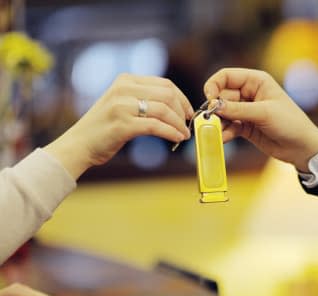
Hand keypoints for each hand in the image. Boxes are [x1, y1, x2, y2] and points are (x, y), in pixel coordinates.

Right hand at [44, 74, 194, 178]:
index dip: (182, 98)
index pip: (165, 84)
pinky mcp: (122, 124)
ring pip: (164, 110)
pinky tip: (176, 139)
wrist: (79, 145)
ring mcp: (122, 106)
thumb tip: (176, 106)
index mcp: (126, 80)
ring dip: (179, 124)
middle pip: (168, 95)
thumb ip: (144, 99)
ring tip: (184, 135)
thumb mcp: (122, 104)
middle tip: (187, 126)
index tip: (189, 113)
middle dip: (182, 112)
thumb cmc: (105, 128)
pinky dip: (171, 133)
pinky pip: (156, 126)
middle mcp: (123, 88)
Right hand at [203, 68, 317, 171]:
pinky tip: (222, 138)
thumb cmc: (290, 123)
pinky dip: (224, 132)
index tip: (209, 100)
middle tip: (210, 120)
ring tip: (216, 132)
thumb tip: (214, 106)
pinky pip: (229, 127)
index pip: (226, 76)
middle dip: (215, 108)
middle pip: (222, 96)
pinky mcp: (245, 127)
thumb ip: (238, 109)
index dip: (214, 85)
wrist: (302, 148)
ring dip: (218, 122)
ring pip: (223, 113)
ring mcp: (246, 111)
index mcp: (256, 81)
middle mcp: (249, 93)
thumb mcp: (264, 113)